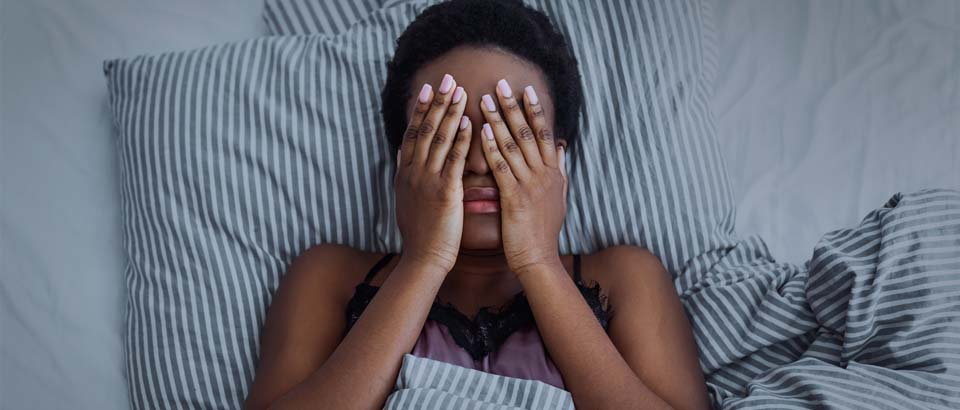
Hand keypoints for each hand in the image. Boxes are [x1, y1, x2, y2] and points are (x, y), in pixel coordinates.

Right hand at [394, 74, 472, 273]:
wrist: (423, 258)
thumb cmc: (420, 233)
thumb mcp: (406, 198)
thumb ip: (405, 173)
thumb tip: (402, 152)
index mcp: (405, 173)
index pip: (412, 133)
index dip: (421, 109)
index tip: (429, 88)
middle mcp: (413, 173)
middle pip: (425, 129)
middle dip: (438, 102)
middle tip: (448, 78)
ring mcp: (427, 181)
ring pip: (439, 139)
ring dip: (451, 113)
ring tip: (461, 92)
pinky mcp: (445, 192)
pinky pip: (454, 160)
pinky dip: (462, 140)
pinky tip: (470, 124)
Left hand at [478, 79, 567, 273]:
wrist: (538, 259)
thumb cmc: (543, 231)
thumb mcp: (558, 197)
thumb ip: (560, 170)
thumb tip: (563, 148)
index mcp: (553, 173)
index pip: (546, 134)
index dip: (536, 110)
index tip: (526, 90)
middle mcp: (545, 175)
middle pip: (529, 133)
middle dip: (514, 106)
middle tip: (501, 84)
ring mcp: (531, 185)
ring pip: (514, 145)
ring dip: (498, 120)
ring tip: (484, 100)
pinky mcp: (515, 198)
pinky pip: (502, 168)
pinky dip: (492, 148)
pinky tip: (481, 132)